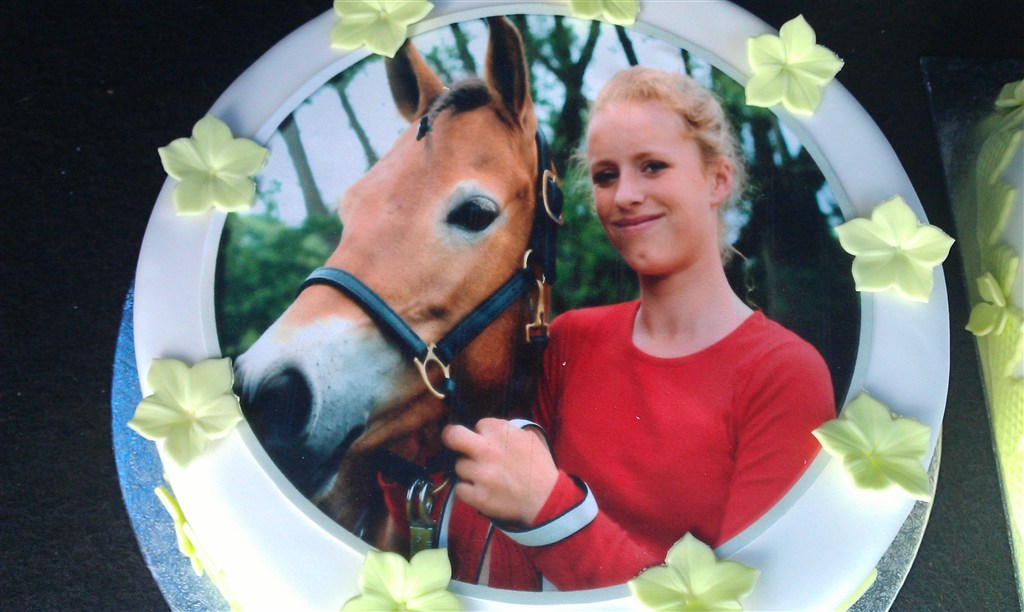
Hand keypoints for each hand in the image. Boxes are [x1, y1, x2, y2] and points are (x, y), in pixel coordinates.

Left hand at [441, 418, 558, 527]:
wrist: (546, 500)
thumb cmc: (539, 468)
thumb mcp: (529, 438)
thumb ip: (507, 430)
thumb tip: (487, 429)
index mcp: (501, 432)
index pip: (479, 424)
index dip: (482, 433)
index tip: (488, 441)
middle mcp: (487, 450)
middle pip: (452, 435)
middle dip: (451, 437)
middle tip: (455, 444)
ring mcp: (480, 474)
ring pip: (459, 466)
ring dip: (468, 470)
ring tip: (483, 476)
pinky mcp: (477, 496)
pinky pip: (459, 488)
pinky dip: (467, 490)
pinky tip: (479, 490)